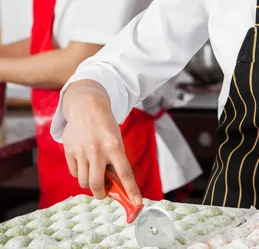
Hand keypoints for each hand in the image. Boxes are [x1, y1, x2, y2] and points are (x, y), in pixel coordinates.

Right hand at [62, 83, 141, 204]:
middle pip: (97, 184)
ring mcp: (82, 150)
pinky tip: (83, 160)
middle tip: (104, 193)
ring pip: (84, 181)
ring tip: (93, 171)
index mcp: (115, 146)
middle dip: (101, 194)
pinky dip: (79, 172)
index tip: (137, 203)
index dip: (131, 190)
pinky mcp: (69, 150)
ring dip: (89, 183)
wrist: (87, 106)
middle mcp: (98, 149)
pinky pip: (74, 173)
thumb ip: (115, 161)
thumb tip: (114, 187)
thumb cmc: (105, 127)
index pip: (125, 172)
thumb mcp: (115, 140)